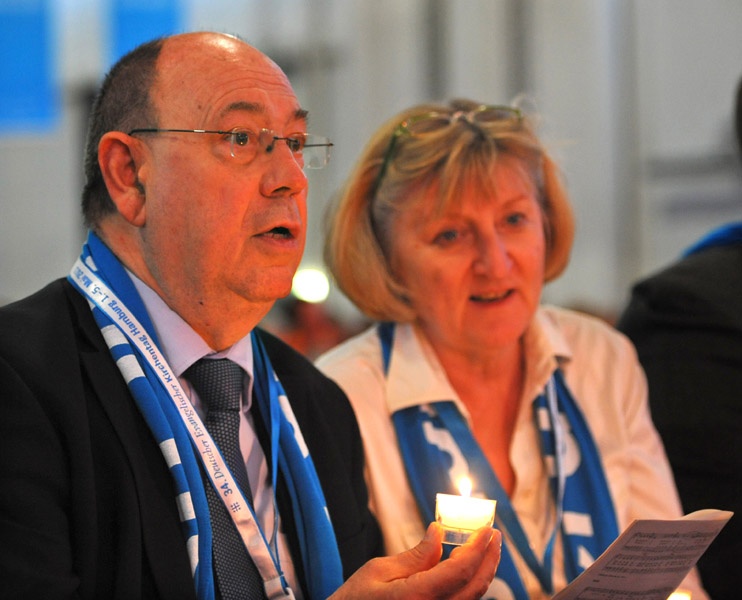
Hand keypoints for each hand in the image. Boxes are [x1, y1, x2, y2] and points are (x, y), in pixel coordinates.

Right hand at [328, 523, 501, 599]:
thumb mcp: (379, 571)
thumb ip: (415, 555)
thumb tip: (439, 533)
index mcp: (417, 598)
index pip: (460, 571)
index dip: (478, 548)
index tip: (487, 528)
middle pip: (474, 588)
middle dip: (488, 559)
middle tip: (493, 534)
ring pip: (470, 599)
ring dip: (481, 571)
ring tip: (484, 546)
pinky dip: (468, 584)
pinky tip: (465, 566)